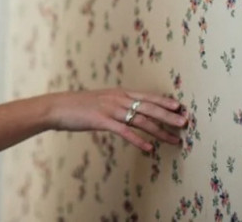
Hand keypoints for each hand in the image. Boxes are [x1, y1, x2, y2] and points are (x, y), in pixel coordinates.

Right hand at [47, 89, 187, 151]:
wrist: (56, 107)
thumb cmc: (77, 106)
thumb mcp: (99, 100)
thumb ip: (115, 104)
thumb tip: (127, 111)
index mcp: (118, 93)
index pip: (147, 96)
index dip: (164, 101)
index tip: (180, 107)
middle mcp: (117, 99)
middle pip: (148, 107)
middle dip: (168, 115)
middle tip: (185, 122)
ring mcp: (109, 109)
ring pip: (140, 120)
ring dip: (159, 130)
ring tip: (174, 139)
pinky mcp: (101, 120)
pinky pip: (124, 131)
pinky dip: (138, 140)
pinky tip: (149, 148)